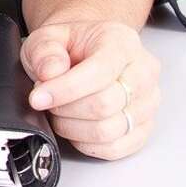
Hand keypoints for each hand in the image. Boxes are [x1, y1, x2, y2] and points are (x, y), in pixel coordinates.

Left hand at [20, 18, 162, 159]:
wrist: (87, 53)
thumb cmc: (71, 46)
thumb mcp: (47, 38)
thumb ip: (46, 51)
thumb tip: (51, 73)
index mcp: (122, 43)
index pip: (99, 72)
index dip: (64, 89)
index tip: (38, 98)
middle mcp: (143, 73)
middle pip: (105, 105)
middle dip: (65, 108)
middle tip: (47, 100)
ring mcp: (148, 103)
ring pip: (109, 130)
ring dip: (73, 127)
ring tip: (59, 111)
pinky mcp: (144, 128)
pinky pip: (115, 148)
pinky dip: (86, 143)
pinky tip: (74, 125)